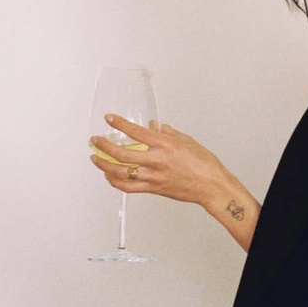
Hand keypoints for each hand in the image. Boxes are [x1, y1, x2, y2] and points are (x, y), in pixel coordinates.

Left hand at [89, 114, 235, 212]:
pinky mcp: (153, 188)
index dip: (119, 124)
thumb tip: (156, 128)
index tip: (109, 118)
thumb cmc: (205, 165)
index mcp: (165, 145)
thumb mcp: (187, 141)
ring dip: (104, 165)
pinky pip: (128, 187)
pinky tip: (109, 176)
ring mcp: (153, 176)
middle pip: (121, 153)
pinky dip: (115, 181)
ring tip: (96, 158)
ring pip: (120, 172)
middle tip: (96, 140)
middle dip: (103, 145)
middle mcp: (156, 160)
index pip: (135, 132)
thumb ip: (168, 134)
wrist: (211, 186)